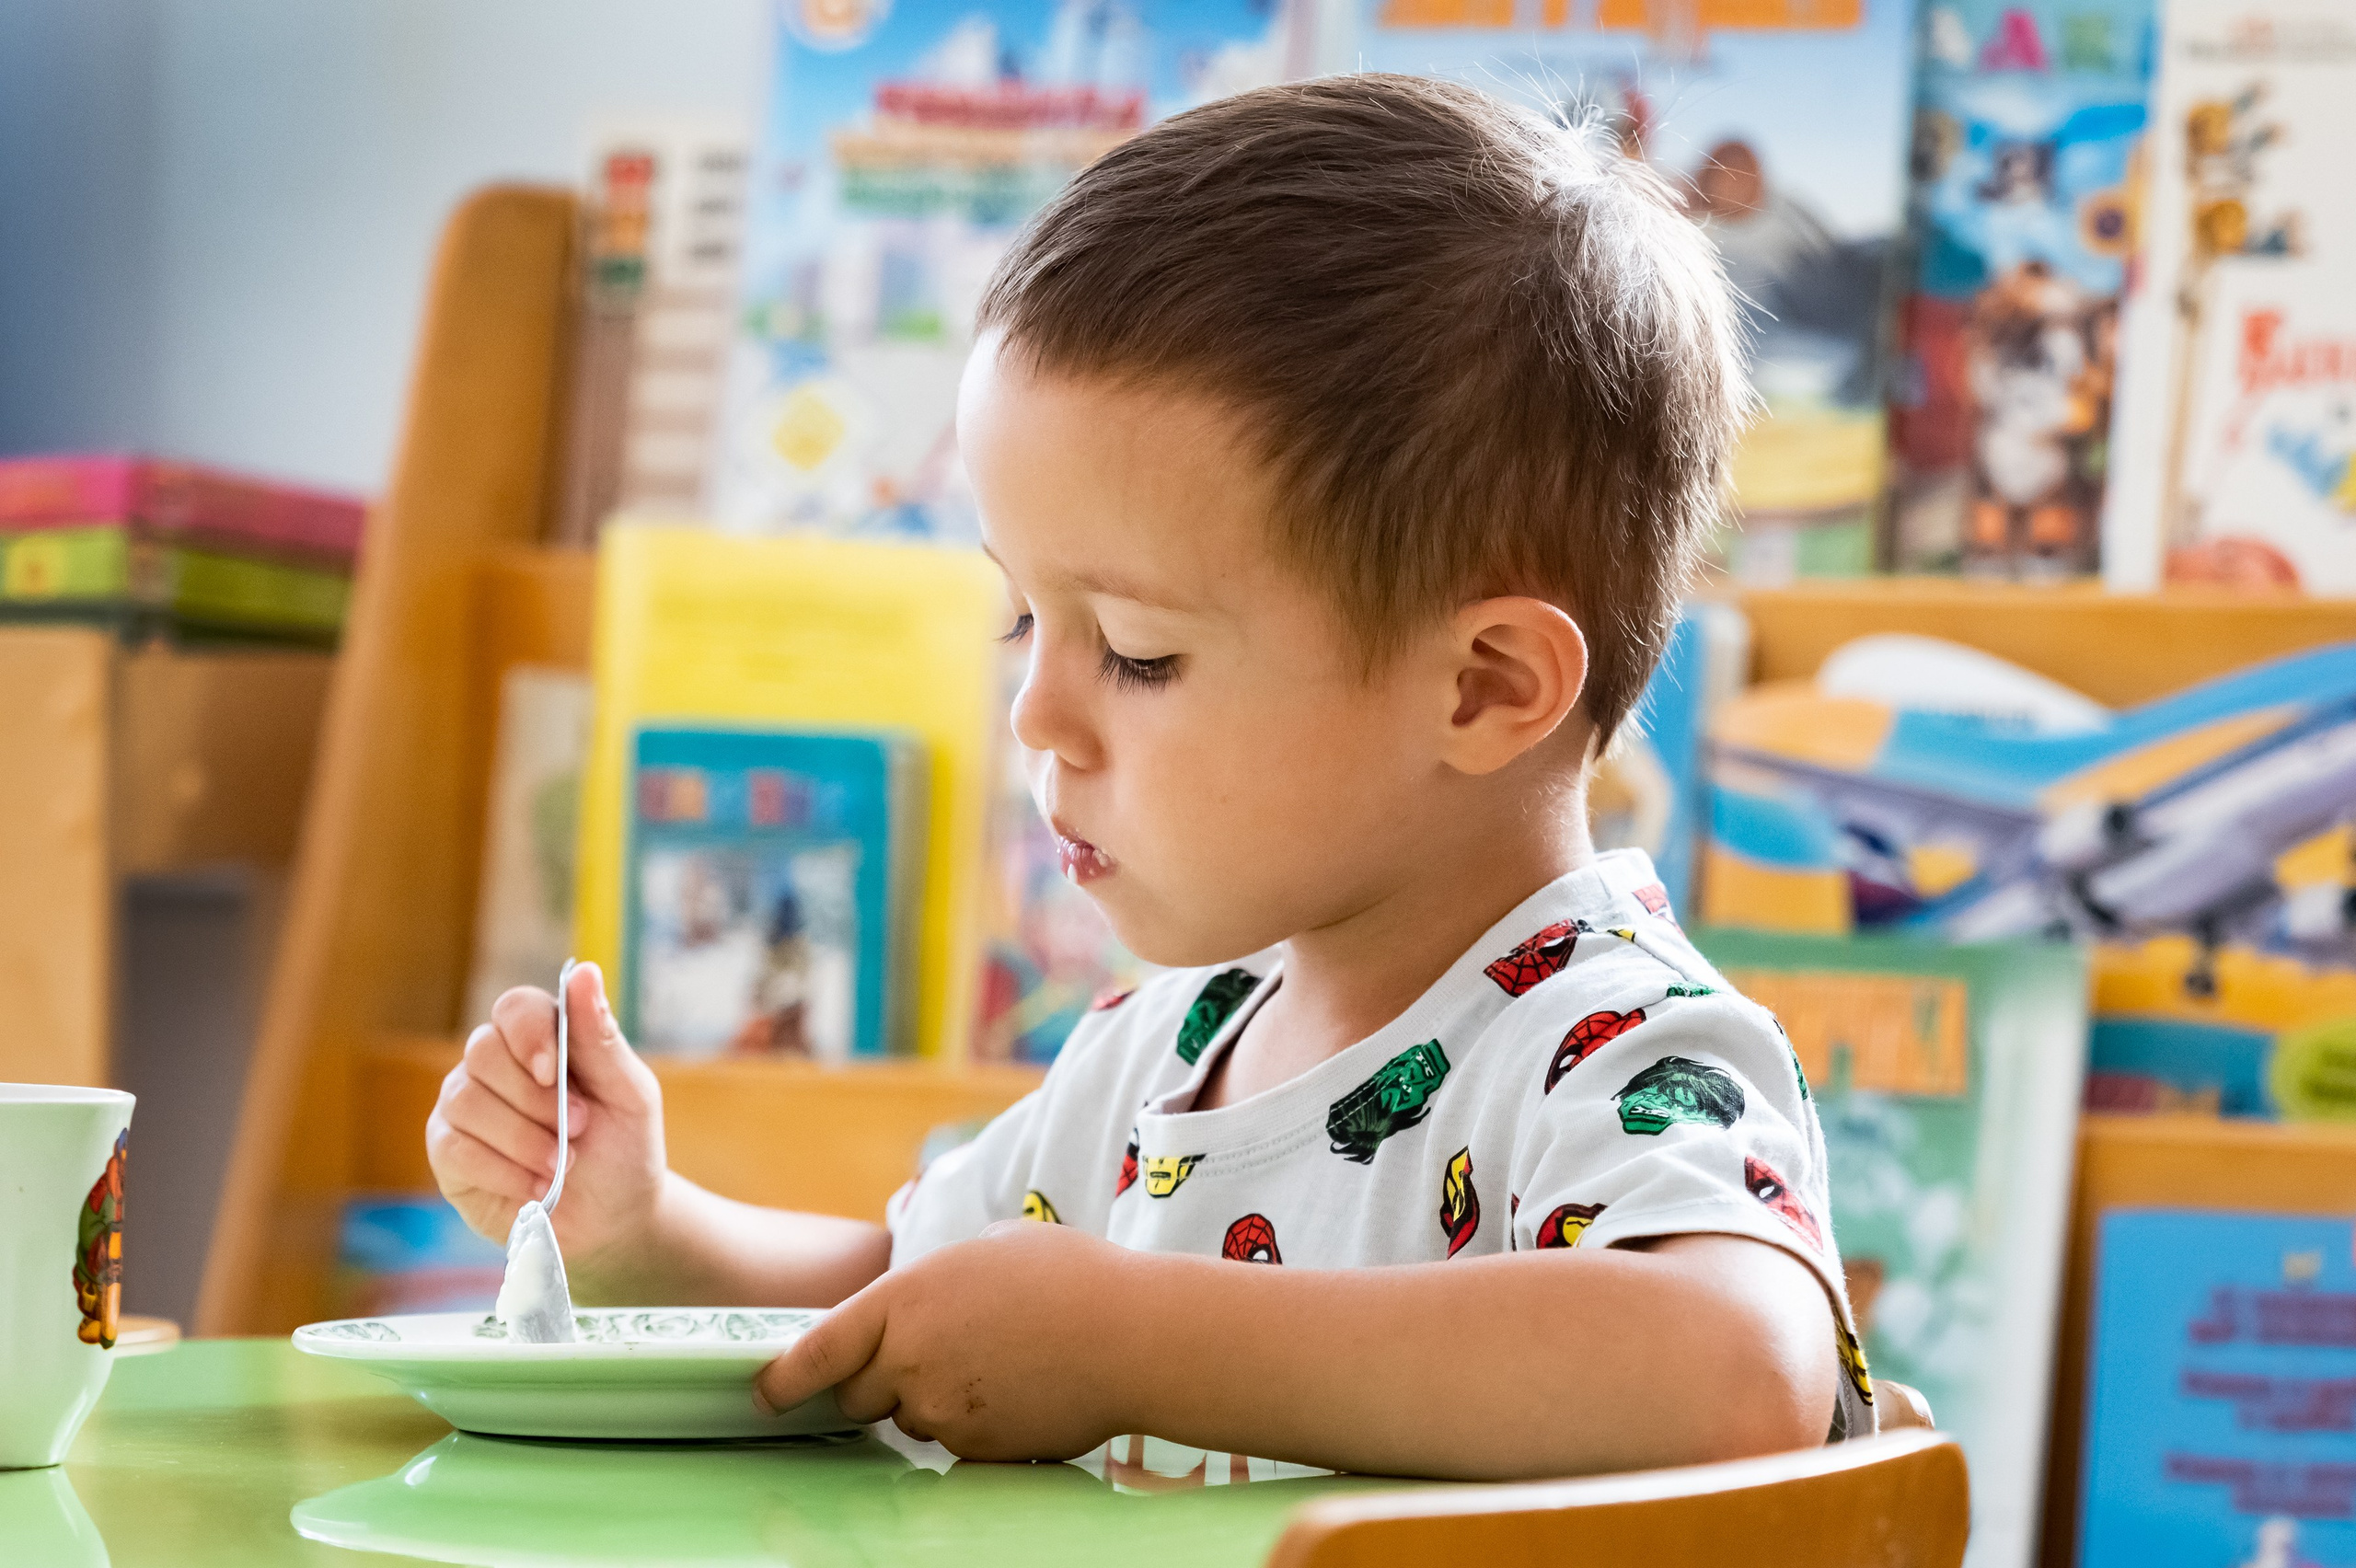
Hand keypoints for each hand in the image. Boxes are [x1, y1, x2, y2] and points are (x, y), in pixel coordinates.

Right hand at [425, 962, 667, 1284]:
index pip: (514, 1008)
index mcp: (542, 1040)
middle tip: (581, 1130)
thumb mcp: (629, 1094)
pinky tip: (536, 1186)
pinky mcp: (448, 1153)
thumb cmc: (623, 1147)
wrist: (613, 1220)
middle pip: (483, 1052)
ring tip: (564, 1165)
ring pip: (466, 1100)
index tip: (556, 1073)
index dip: (529, 1035)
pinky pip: (454, 1147)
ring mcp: (464, 1107)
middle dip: (535, 1100)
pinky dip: (502, 1169)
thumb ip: (601, 1037)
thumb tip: (585, 972)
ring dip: (523, 1139)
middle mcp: (495, 1065)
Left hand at [753, 1221, 1139, 1460]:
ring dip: (936, 1399)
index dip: (786, 1376)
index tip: (767, 1391)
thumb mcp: (992, 1247)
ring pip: (914, 1418)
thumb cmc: (1072, 1279)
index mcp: (905, 1300)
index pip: (819, 1350)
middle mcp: (911, 1360)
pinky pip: (957, 1443)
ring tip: (1001, 1362)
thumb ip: (941, 1277)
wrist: (1133, 1337)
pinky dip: (976, 1424)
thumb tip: (932, 1298)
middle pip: (860, 1395)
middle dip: (881, 1383)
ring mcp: (943, 1411)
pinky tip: (1021, 1390)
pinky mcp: (977, 1450)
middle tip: (930, 1357)